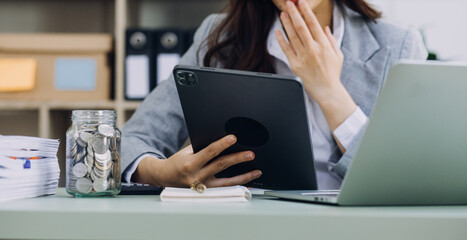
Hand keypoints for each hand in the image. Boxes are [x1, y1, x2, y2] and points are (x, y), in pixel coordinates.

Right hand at [133, 135, 261, 186]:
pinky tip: (248, 183)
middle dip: (237, 159)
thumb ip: (203, 147)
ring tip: (256, 171)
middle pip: (221, 166)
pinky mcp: (207, 193)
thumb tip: (224, 140)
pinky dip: (237, 186)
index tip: (233, 138)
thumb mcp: (187, 151)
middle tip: (251, 154)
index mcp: (190, 163)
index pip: (209, 152)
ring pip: (226, 182)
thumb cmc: (178, 161)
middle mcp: (197, 176)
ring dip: (243, 176)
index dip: (222, 144)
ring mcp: (203, 186)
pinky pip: (225, 190)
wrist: (166, 177)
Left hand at [276, 0, 343, 102]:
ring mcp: (303, 57)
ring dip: (286, 24)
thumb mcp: (338, 54)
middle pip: (301, 27)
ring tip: (282, 14)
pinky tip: (278, 31)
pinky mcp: (295, 65)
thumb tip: (325, 28)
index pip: (313, 24)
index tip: (301, 3)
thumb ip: (331, 40)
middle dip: (294, 13)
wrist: (327, 91)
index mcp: (324, 45)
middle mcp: (313, 49)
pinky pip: (286, 49)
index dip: (306, 12)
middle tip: (289, 3)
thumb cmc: (333, 73)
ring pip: (292, 36)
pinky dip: (281, 40)